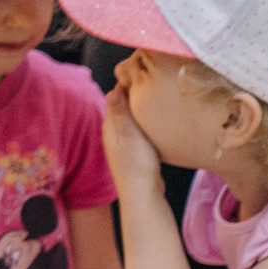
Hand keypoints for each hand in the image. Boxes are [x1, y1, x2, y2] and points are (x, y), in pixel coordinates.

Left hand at [103, 68, 165, 191]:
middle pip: (122, 107)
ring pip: (131, 120)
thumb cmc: (137, 163)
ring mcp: (122, 143)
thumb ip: (121, 113)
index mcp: (110, 125)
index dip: (126, 85)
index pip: (115, 97)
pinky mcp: (133, 152)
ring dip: (140, 111)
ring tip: (157, 101)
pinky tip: (157, 126)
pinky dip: (145, 125)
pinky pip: (138, 132)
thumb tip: (112, 89)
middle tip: (152, 84)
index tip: (141, 74)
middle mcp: (113, 133)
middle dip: (134, 96)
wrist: (143, 194)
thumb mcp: (130, 134)